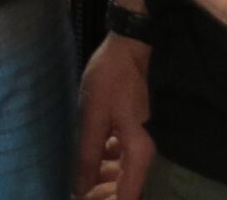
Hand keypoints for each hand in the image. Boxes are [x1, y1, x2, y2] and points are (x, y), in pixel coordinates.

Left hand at [77, 33, 154, 199]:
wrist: (135, 42)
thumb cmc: (114, 76)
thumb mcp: (94, 116)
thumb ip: (87, 156)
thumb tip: (79, 189)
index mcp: (140, 152)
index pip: (128, 197)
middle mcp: (148, 151)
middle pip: (128, 188)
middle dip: (103, 194)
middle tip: (78, 192)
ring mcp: (146, 140)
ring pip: (125, 172)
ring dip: (104, 179)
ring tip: (80, 178)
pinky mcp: (141, 129)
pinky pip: (125, 155)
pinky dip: (110, 161)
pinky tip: (92, 158)